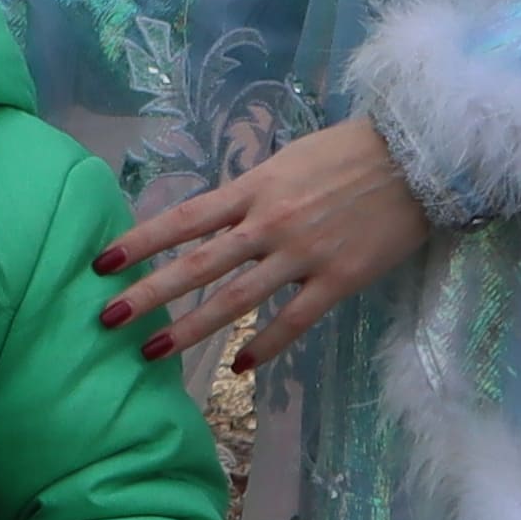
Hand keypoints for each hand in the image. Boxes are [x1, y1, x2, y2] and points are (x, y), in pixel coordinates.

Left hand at [95, 118, 432, 368]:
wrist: (418, 158)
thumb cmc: (350, 153)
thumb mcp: (288, 161)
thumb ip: (250, 193)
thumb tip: (213, 220)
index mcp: (254, 189)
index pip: (184, 219)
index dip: (140, 242)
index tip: (102, 263)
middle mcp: (269, 223)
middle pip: (197, 264)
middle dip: (149, 293)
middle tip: (106, 318)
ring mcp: (302, 254)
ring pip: (236, 299)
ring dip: (191, 328)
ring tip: (152, 351)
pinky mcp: (338, 279)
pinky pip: (294, 320)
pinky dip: (266, 346)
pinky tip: (241, 367)